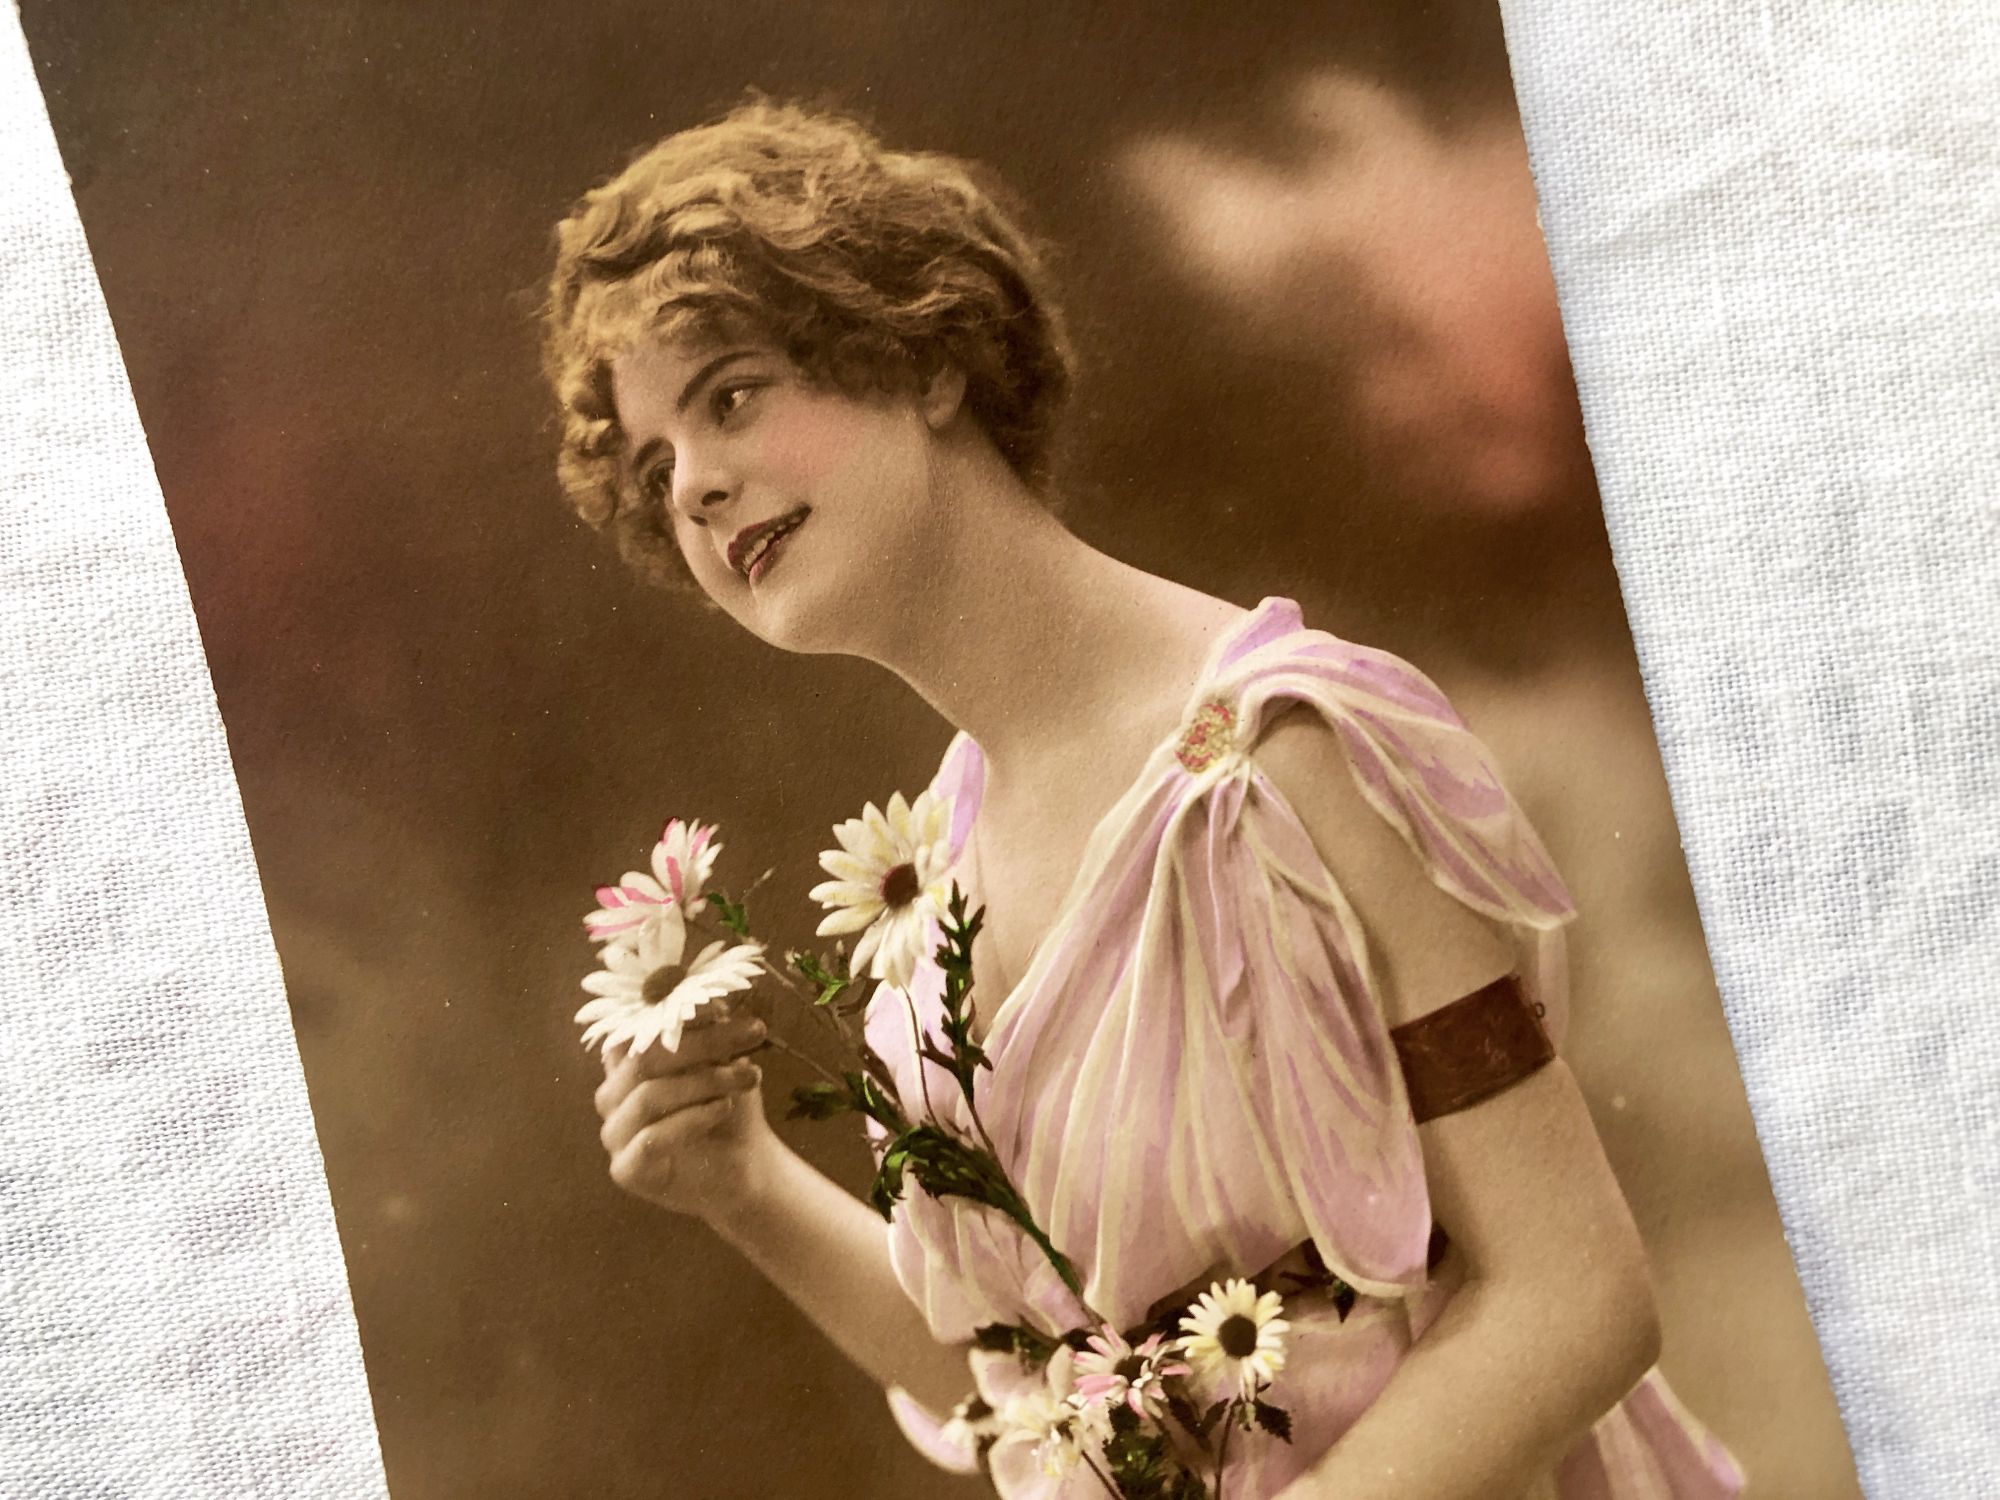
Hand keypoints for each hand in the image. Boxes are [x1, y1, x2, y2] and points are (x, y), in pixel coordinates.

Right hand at [593, 998, 776, 1221]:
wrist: (743, 1167)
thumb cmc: (727, 1107)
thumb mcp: (722, 1062)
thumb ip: (709, 1032)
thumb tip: (711, 1000)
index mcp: (625, 1064)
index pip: (637, 1029)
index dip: (674, 1013)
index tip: (721, 1004)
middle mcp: (611, 1096)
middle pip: (644, 1059)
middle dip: (704, 1042)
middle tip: (753, 1031)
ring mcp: (614, 1135)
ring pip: (649, 1096)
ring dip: (705, 1081)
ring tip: (748, 1075)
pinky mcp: (627, 1170)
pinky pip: (652, 1138)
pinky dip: (692, 1119)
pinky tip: (724, 1107)